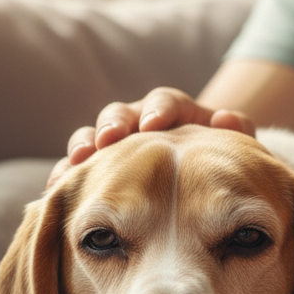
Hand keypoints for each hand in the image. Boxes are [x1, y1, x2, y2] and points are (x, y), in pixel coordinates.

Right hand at [55, 87, 253, 181]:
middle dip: (113, 124)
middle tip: (109, 139)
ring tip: (77, 161)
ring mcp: (114, 144)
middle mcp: (137, 121)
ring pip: (91, 137)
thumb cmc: (219, 158)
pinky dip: (65, 176)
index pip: (165, 102)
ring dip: (83, 146)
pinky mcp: (96, 168)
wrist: (199, 174)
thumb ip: (238, 130)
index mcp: (172, 111)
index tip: (156, 124)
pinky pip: (75, 169)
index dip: (159, 110)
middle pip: (119, 114)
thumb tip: (226, 119)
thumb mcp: (236, 144)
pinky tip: (56, 191)